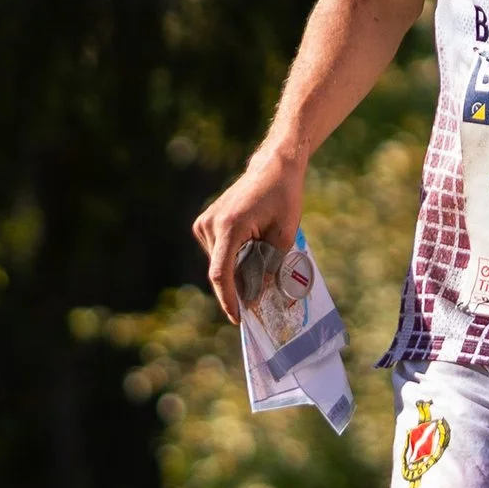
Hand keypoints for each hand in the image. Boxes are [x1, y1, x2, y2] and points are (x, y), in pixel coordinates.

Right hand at [193, 147, 306, 322]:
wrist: (273, 168)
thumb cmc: (283, 198)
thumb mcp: (283, 235)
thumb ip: (270, 266)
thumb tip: (260, 296)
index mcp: (229, 227)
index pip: (221, 273)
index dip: (228, 299)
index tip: (238, 319)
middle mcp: (210, 225)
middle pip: (221, 270)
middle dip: (239, 286)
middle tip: (260, 298)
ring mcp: (204, 223)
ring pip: (219, 263)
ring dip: (237, 270)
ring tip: (262, 258)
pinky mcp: (205, 222)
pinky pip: (218, 252)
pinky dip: (233, 259)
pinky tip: (252, 249)